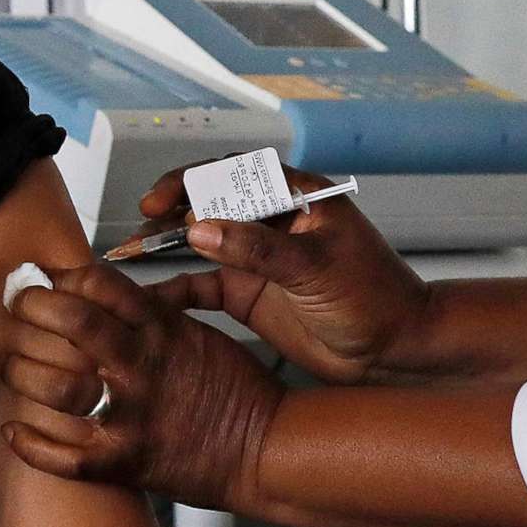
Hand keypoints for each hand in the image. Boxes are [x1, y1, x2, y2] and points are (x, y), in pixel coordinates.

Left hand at [0, 263, 283, 509]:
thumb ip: (153, 311)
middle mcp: (141, 367)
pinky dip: (29, 444)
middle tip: (15, 305)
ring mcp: (131, 416)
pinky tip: (13, 430)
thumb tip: (106, 291)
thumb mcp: (200, 331)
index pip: (98, 284)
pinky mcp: (125, 462)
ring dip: (18, 371)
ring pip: (54, 387)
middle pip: (70, 323)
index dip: (62, 275)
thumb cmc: (236, 390)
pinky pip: (63, 457)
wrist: (266, 450)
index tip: (44, 278)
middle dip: (30, 307)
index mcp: (162, 329)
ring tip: (6, 364)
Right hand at [136, 163, 431, 383]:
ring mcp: (257, 258)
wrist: (396, 353)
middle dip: (170, 210)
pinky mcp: (248, 294)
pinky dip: (175, 290)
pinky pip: (202, 287)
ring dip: (166, 246)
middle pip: (209, 203)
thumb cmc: (375, 298)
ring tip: (130, 254)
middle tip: (141, 225)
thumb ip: (258, 248)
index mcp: (296, 197)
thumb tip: (199, 228)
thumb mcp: (316, 267)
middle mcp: (271, 222)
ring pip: (200, 242)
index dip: (192, 181)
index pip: (234, 173)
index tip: (162, 200)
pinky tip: (149, 298)